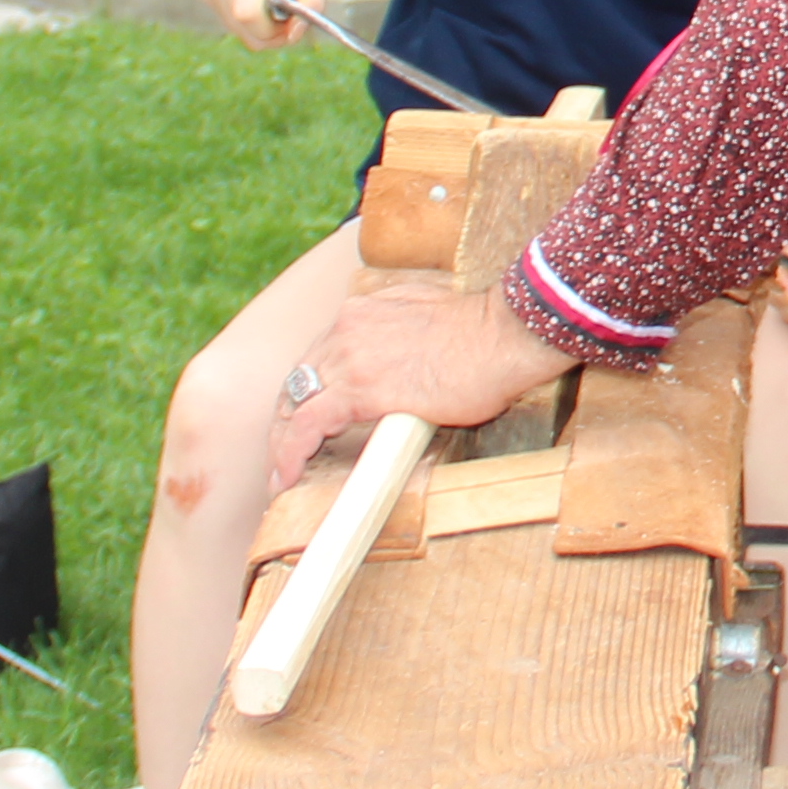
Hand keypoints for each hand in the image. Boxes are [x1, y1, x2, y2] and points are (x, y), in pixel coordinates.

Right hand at [204, 0, 336, 49]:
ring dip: (261, 27)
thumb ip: (312, 3)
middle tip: (290, 15)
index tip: (292, 22)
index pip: (248, 13)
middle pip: (243, 25)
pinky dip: (249, 21)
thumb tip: (294, 34)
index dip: (272, 31)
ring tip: (277, 1)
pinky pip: (230, 22)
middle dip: (272, 32)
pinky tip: (261, 0)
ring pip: (237, 28)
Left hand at [270, 269, 568, 487]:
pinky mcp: (359, 390)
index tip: (305, 417)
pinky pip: (307, 426)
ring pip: (293, 404)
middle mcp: (346, 330)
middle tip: (285, 454)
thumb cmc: (485, 334)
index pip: (317, 357)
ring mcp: (349, 358)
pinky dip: (291, 452)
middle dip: (285, 419)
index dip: (306, 392)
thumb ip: (401, 334)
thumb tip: (405, 360)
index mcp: (362, 313)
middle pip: (297, 380)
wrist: (505, 335)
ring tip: (282, 473)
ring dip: (283, 442)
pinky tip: (289, 476)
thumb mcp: (428, 316)